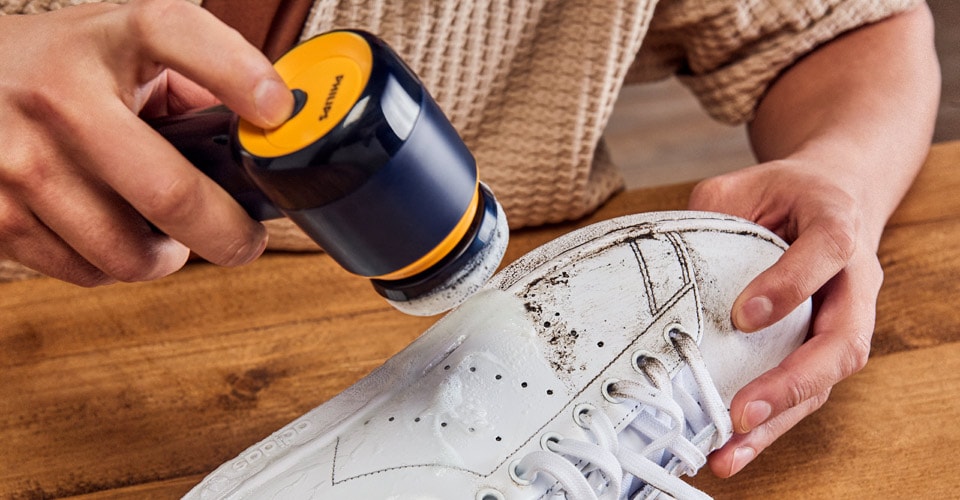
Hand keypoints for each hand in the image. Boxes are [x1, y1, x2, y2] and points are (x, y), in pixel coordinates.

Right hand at [0, 0, 292, 285]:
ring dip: (164, 255)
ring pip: (131, 253)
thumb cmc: (57, 69)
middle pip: (170, 193)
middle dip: (228, 234)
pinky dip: (111, 264)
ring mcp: (21, 160)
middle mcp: (59, 96)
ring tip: (162, 230)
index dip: (240, 73)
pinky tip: (106, 230)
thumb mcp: (120, 47)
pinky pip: (87, 271)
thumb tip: (265, 134)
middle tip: (244, 240)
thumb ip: (193, 78)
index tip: (277, 110)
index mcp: (105, 40)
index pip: (176, 35)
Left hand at [687, 157, 883, 476]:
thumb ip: (713, 210)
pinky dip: (773, 423)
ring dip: (779, 419)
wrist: (837, 197)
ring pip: (826, 380)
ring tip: (730, 450)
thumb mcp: (749, 183)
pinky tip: (733, 447)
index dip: (789, 285)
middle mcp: (854, 281)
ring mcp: (846, 320)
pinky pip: (807, 391)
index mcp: (837, 225)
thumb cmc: (790, 194)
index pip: (826, 253)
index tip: (742, 315)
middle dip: (792, 382)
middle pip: (843, 341)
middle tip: (743, 412)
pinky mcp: (825, 348)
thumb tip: (670, 252)